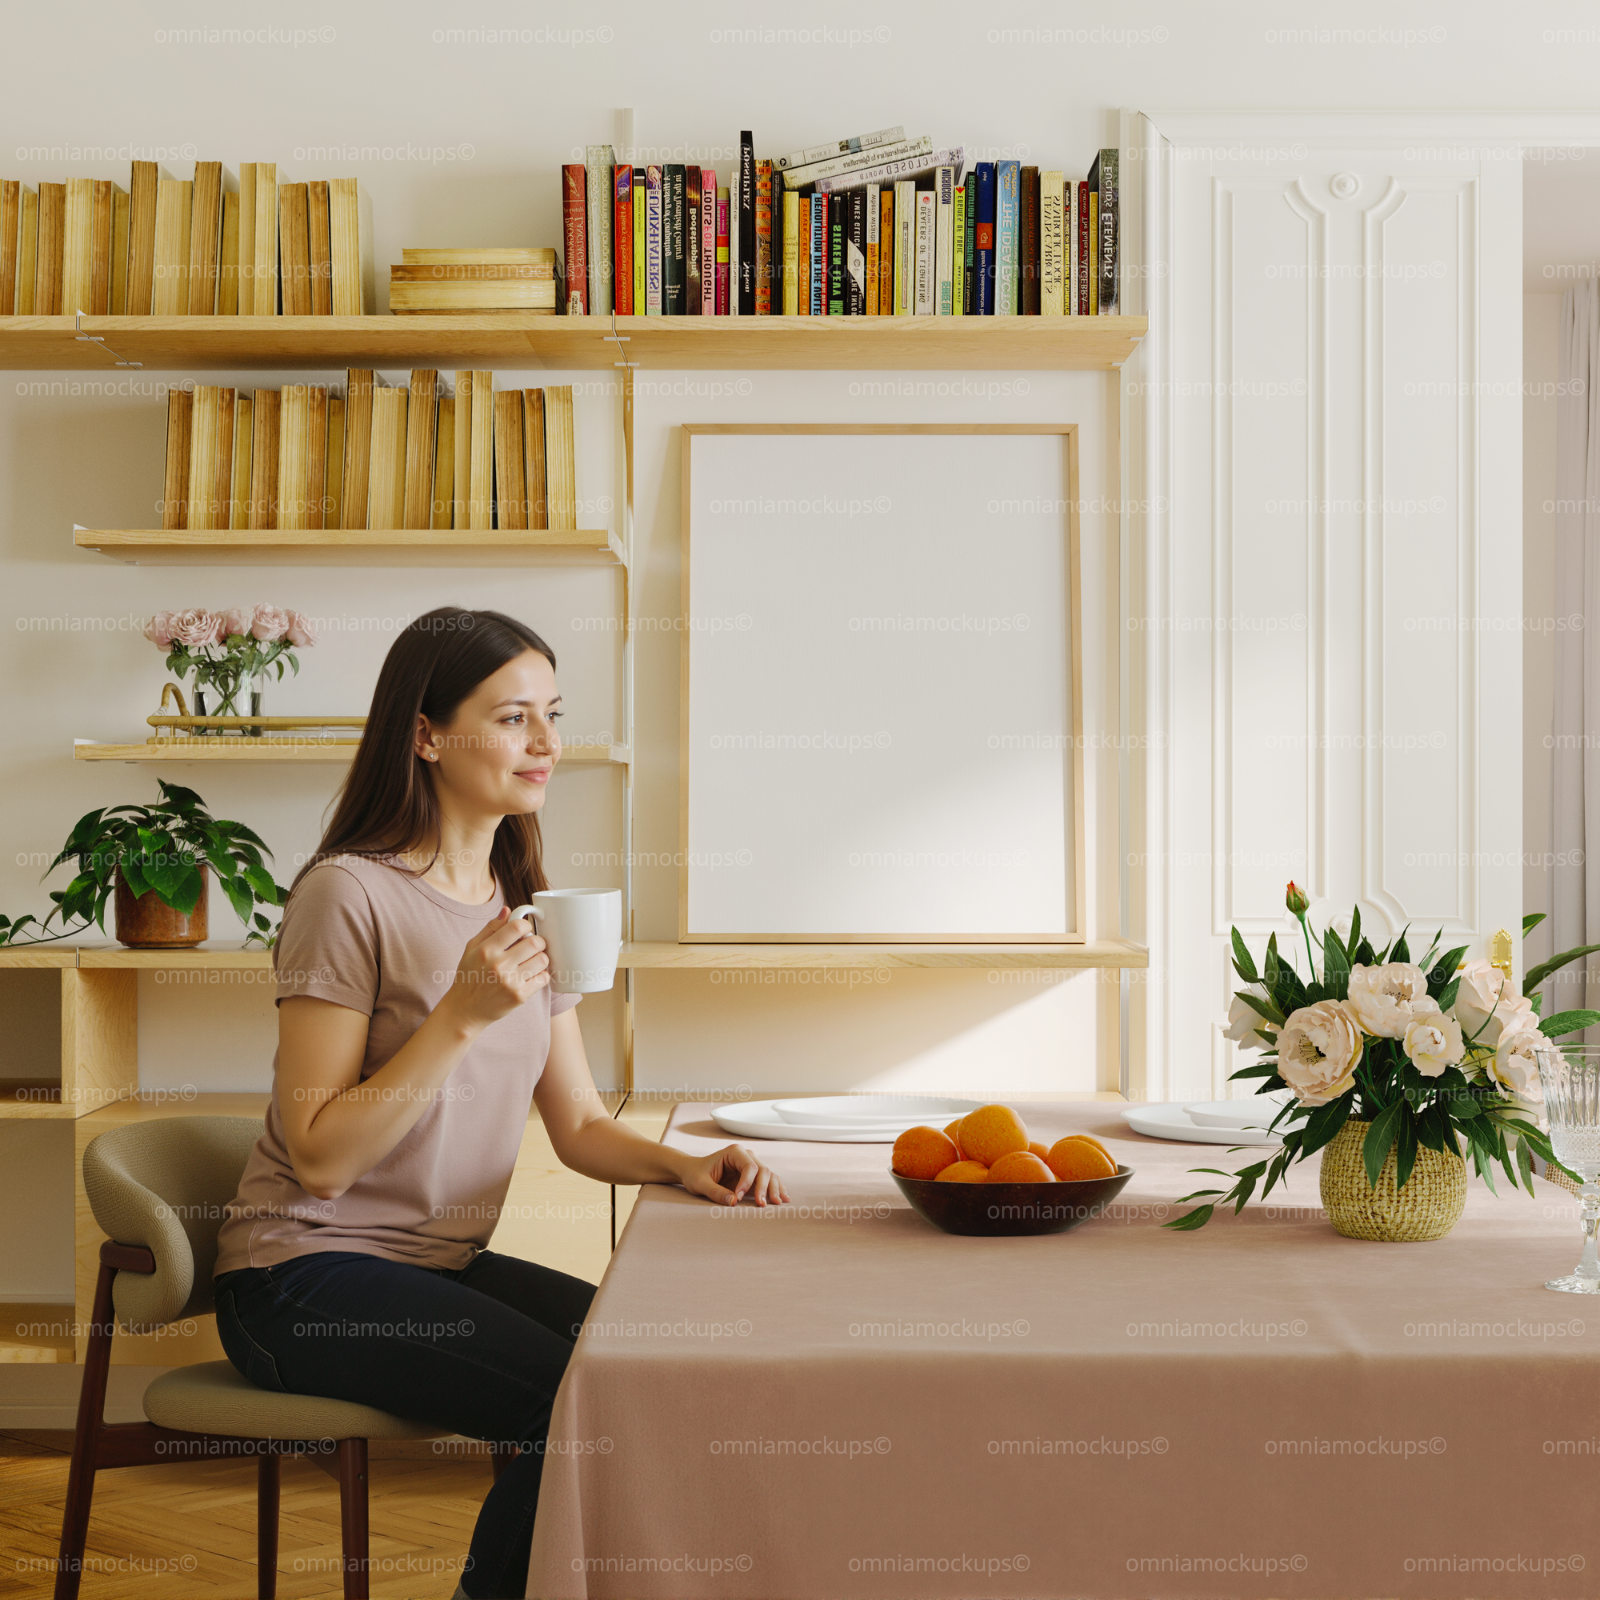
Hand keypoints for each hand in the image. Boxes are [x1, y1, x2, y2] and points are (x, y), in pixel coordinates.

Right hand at [441, 908, 548, 1031]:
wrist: (465, 1010)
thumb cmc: (469, 976)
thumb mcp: (472, 949)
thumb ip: (490, 928)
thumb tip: (508, 910)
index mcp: (487, 950)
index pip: (517, 927)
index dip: (526, 925)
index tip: (524, 930)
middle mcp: (499, 965)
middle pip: (535, 942)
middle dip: (538, 942)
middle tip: (532, 946)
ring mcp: (510, 981)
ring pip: (542, 960)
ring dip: (541, 958)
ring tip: (531, 961)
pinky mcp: (519, 996)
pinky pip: (543, 978)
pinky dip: (541, 975)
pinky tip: (531, 975)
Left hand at [680, 1144, 789, 1206]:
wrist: (693, 1172)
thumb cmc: (695, 1174)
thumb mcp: (700, 1184)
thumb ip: (716, 1192)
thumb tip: (734, 1202)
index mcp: (734, 1152)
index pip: (749, 1166)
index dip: (747, 1183)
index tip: (738, 1198)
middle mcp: (745, 1156)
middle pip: (763, 1170)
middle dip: (764, 1188)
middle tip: (761, 1205)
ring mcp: (751, 1165)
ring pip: (769, 1175)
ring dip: (774, 1189)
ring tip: (777, 1203)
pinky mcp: (752, 1176)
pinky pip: (768, 1181)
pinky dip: (776, 1189)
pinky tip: (783, 1199)